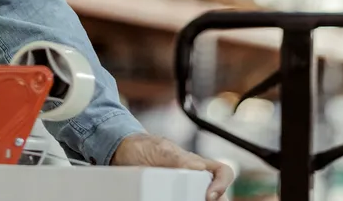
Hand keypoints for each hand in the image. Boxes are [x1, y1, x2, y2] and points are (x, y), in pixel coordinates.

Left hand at [111, 133, 233, 200]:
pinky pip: (175, 200)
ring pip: (195, 198)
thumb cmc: (141, 146)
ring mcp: (178, 189)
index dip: (223, 184)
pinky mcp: (165, 195)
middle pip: (215, 193)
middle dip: (213, 200)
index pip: (222, 172)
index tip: (209, 195)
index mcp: (196, 164)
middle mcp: (191, 177)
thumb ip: (177, 158)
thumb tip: (197, 169)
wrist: (119, 152)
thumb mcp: (159, 149)